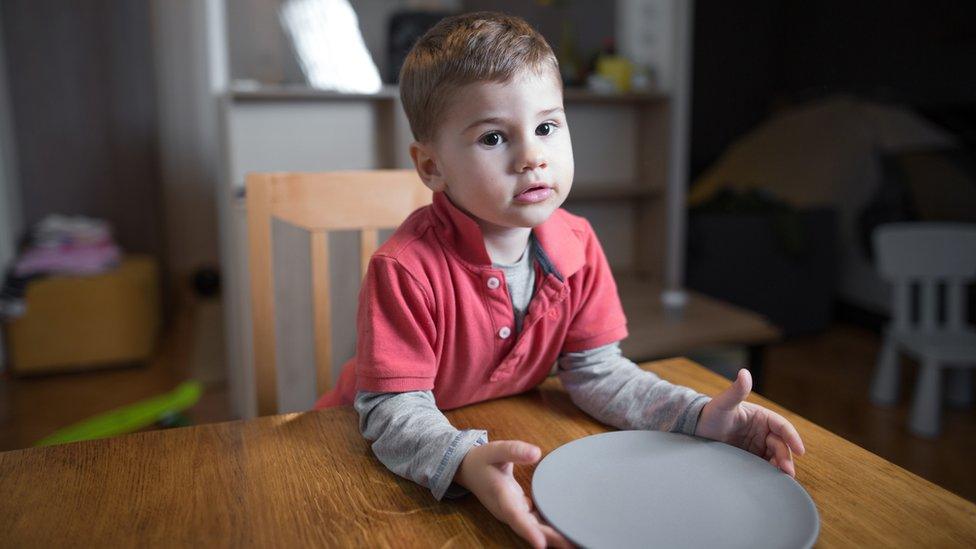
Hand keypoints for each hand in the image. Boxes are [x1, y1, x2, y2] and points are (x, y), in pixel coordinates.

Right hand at [455, 440, 571, 547]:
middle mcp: (507, 509)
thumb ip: (514, 450)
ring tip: (574, 541)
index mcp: (500, 495)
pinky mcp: (519, 510)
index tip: (541, 544)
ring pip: (533, 527)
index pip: (515, 516)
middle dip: (549, 538)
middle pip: (529, 527)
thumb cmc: (482, 460)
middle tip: (573, 545)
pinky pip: (535, 522)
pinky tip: (566, 530)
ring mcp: (513, 512)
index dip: (528, 530)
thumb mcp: (495, 450)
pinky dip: (549, 527)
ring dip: (552, 535)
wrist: (468, 470)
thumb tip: (536, 453)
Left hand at [695, 369, 805, 475]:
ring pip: (775, 457)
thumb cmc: (710, 413)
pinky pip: (764, 465)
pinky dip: (770, 472)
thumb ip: (736, 390)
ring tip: (782, 478)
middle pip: (780, 445)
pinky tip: (772, 480)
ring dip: (781, 466)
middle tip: (786, 471)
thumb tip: (744, 373)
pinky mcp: (750, 458)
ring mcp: (757, 445)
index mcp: (761, 416)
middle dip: (786, 457)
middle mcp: (762, 431)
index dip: (792, 437)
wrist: (696, 430)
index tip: (799, 450)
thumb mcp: (723, 403)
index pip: (782, 426)